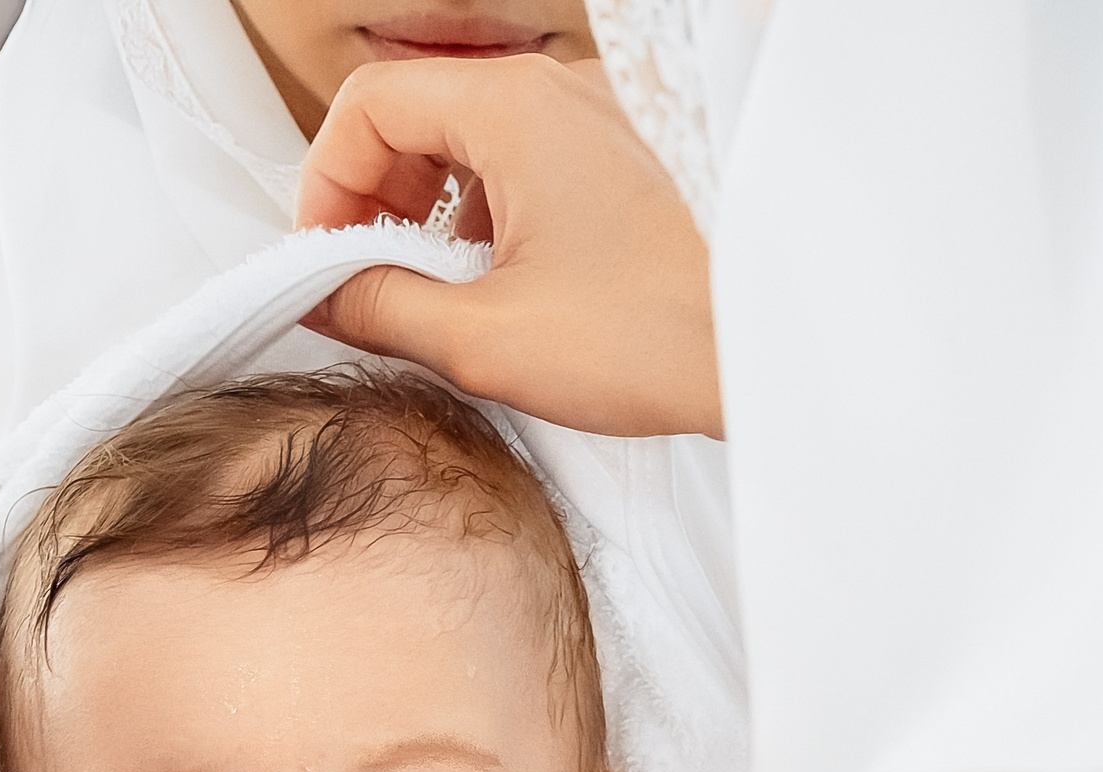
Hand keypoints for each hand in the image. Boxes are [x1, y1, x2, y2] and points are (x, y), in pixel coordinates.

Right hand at [296, 55, 721, 438]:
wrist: (779, 349)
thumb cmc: (664, 335)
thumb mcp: (487, 341)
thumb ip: (381, 309)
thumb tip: (324, 297)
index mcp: (518, 107)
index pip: (370, 103)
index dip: (325, 183)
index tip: (325, 255)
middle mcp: (563, 92)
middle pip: (420, 113)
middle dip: (376, 197)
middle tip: (371, 278)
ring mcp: (603, 119)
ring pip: (475, 139)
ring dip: (434, 210)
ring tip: (441, 293)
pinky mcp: (631, 159)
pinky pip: (532, 162)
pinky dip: (493, 213)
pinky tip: (503, 287)